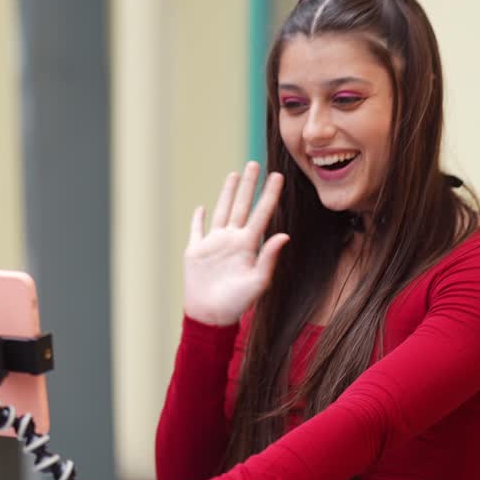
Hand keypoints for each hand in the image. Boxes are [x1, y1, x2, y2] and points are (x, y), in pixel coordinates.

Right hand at [183, 162, 288, 325]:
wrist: (211, 316)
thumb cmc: (237, 303)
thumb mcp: (258, 282)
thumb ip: (269, 257)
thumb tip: (284, 235)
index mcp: (248, 245)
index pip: (262, 213)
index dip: (270, 195)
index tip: (278, 176)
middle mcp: (232, 240)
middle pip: (242, 205)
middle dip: (249, 185)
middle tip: (256, 164)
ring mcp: (214, 243)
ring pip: (222, 211)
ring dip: (227, 193)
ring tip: (234, 174)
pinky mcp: (196, 250)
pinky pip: (197, 230)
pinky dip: (198, 218)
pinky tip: (201, 207)